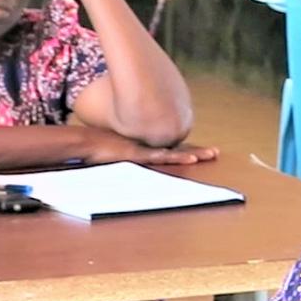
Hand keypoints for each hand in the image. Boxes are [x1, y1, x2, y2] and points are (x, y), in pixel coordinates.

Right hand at [82, 127, 218, 166]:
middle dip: (197, 151)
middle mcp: (149, 147)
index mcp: (146, 147)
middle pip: (178, 149)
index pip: (173, 148)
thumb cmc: (98, 149)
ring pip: (175, 152)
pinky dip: (176, 157)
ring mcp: (145, 149)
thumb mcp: (118, 154)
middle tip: (215, 152)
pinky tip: (190, 158)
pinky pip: (161, 156)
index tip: (204, 151)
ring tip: (211, 154)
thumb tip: (131, 158)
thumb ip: (129, 156)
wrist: (85, 142)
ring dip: (194, 154)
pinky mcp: (138, 154)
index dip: (188, 150)